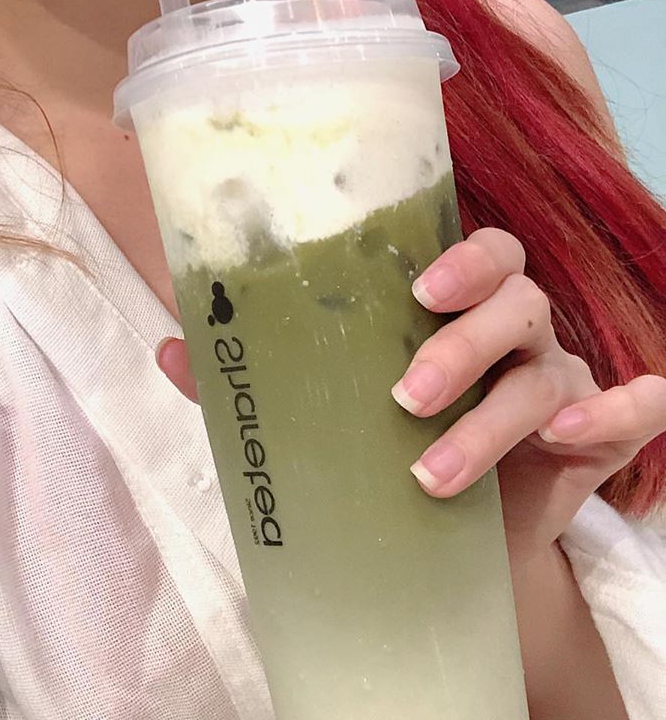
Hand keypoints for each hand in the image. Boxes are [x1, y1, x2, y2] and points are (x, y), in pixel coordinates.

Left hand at [157, 227, 665, 570]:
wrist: (449, 541)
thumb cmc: (389, 446)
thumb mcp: (326, 411)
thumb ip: (258, 377)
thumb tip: (171, 348)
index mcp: (458, 305)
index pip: (480, 250)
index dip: (460, 257)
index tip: (415, 287)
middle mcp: (518, 330)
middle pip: (517, 300)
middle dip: (465, 341)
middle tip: (405, 393)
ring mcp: (564, 381)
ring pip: (549, 372)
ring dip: (494, 417)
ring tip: (431, 471)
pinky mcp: (598, 438)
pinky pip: (635, 409)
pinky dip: (614, 413)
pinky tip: (571, 438)